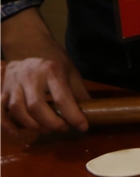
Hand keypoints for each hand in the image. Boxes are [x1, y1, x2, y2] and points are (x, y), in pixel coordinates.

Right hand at [1, 7, 89, 133]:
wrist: (27, 43)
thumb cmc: (52, 58)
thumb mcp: (69, 69)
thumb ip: (78, 90)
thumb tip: (92, 110)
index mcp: (51, 70)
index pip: (62, 97)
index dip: (73, 115)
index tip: (83, 126)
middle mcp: (30, 76)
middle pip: (36, 106)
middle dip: (51, 122)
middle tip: (63, 128)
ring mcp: (13, 83)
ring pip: (18, 110)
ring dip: (33, 125)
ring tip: (46, 129)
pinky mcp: (2, 89)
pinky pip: (0, 111)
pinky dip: (7, 125)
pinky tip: (18, 133)